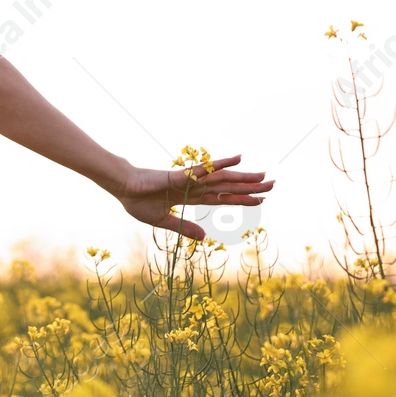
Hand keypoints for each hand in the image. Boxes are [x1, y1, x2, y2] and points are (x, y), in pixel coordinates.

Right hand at [109, 152, 274, 241]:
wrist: (122, 188)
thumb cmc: (137, 201)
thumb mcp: (163, 220)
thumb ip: (184, 227)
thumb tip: (206, 237)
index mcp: (191, 197)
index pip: (223, 198)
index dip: (242, 199)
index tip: (261, 200)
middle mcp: (195, 187)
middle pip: (228, 187)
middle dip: (250, 186)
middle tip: (273, 184)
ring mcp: (189, 180)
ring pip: (222, 179)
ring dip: (243, 177)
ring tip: (264, 175)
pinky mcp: (181, 175)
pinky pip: (204, 170)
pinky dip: (221, 164)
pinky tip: (237, 158)